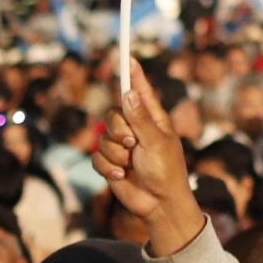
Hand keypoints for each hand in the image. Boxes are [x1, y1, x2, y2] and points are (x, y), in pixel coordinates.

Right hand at [92, 63, 203, 253]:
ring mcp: (122, 147)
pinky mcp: (110, 163)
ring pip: (102, 137)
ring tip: (129, 165)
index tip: (127, 57)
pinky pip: (96, 156)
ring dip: (115, 154)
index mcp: (152, 120)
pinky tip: (120, 176)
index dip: (133, 75)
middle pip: (113, 114)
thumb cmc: (166, 172)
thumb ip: (140, 119)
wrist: (158, 205)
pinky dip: (106, 167)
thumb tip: (128, 92)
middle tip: (131, 144)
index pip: (140, 91)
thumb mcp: (156, 143)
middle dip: (118, 130)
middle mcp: (136, 129)